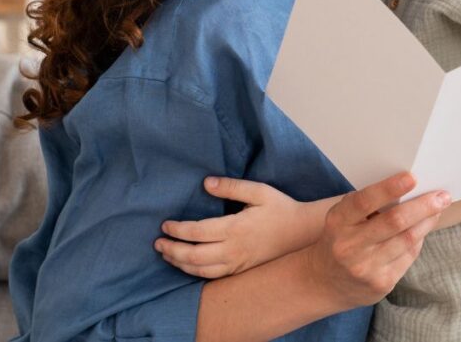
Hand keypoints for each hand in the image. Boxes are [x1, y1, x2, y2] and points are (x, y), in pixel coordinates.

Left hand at [155, 177, 329, 278]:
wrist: (302, 232)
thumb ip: (231, 186)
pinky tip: (188, 266)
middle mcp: (234, 249)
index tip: (165, 225)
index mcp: (235, 228)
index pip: (197, 232)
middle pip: (194, 255)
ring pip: (201, 270)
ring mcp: (238, 262)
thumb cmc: (280, 208)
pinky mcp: (241, 269)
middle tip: (158, 243)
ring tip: (167, 255)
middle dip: (172, 250)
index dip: (177, 230)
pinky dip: (195, 272)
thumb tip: (205, 183)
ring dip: (180, 263)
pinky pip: (213, 276)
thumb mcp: (259, 191)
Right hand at [302, 172, 450, 308]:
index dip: (389, 188)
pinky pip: (408, 256)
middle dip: (423, 206)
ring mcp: (366, 267)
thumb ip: (369, 205)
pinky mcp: (381, 283)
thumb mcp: (344, 219)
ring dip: (428, 221)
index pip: (364, 201)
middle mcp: (350, 246)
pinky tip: (423, 229)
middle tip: (442, 196)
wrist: (325, 282)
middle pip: (395, 222)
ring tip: (439, 208)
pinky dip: (419, 239)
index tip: (412, 177)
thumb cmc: (342, 238)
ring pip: (408, 239)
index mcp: (339, 222)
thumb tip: (411, 189)